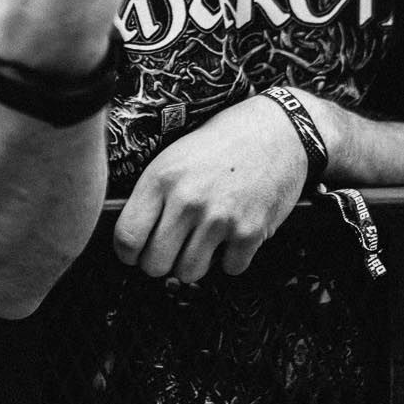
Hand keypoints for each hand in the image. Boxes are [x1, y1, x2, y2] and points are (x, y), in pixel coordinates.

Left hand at [112, 94, 305, 280]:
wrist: (277, 130)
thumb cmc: (224, 142)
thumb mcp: (175, 156)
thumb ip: (154, 195)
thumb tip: (134, 237)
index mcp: (162, 178)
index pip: (126, 237)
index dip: (128, 253)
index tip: (135, 253)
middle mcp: (188, 199)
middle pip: (155, 264)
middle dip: (161, 262)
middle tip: (172, 249)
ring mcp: (219, 218)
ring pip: (189, 273)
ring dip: (195, 262)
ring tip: (203, 240)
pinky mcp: (250, 231)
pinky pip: (230, 269)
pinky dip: (232, 258)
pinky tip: (233, 234)